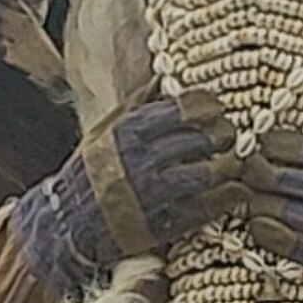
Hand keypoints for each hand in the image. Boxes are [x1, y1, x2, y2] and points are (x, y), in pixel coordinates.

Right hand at [101, 92, 237, 247]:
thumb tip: (162, 77)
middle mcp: (140, 161)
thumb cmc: (89, 174)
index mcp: (128, 132)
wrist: (67, 224)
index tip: (217, 109)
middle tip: (230, 137)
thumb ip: (136, 105)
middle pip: (200, 139)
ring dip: (229, 166)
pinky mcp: (161, 225)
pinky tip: (235, 192)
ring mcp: (152, 195)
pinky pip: (205, 208)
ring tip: (235, 163)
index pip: (183, 108)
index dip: (209, 106)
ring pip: (207, 174)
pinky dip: (227, 198)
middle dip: (224, 135)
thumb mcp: (103, 132)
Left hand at [236, 129, 302, 300]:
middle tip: (241, 167)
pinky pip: (290, 244)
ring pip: (285, 211)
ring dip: (257, 202)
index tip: (259, 142)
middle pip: (290, 179)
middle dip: (258, 171)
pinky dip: (266, 232)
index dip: (275, 144)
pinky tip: (256, 223)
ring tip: (244, 193)